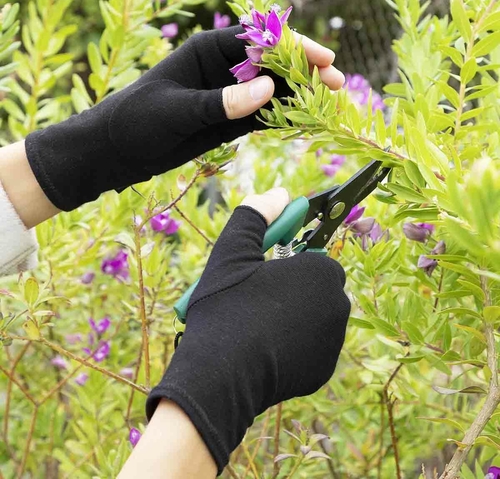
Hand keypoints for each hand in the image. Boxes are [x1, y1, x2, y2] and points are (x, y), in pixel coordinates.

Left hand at [25, 26, 343, 211]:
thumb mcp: (177, 110)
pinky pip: (261, 115)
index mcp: (208, 51)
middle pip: (272, 64)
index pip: (259, 41)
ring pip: (271, 91)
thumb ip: (221, 101)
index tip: (321, 58)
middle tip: (335, 83)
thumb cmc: (137, 120)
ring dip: (298, 96)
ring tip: (327, 104)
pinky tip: (303, 122)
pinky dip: (282, 117)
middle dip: (304, 71)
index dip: (293, 47)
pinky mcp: (227, 121)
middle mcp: (222, 70)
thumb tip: (267, 88)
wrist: (118, 150)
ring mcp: (227, 96)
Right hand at [146, 188, 350, 474]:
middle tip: (257, 300)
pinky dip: (294, 345)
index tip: (264, 273)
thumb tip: (280, 193)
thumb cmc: (226, 307)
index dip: (287, 263)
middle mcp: (338, 305)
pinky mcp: (323, 370)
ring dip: (293, 316)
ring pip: (314, 316)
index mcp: (321, 272)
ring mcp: (333, 341)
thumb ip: (257, 214)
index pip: (314, 258)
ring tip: (257, 325)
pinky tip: (265, 349)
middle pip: (315, 287)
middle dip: (292, 290)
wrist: (219, 376)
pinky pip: (311, 347)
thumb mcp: (232, 251)